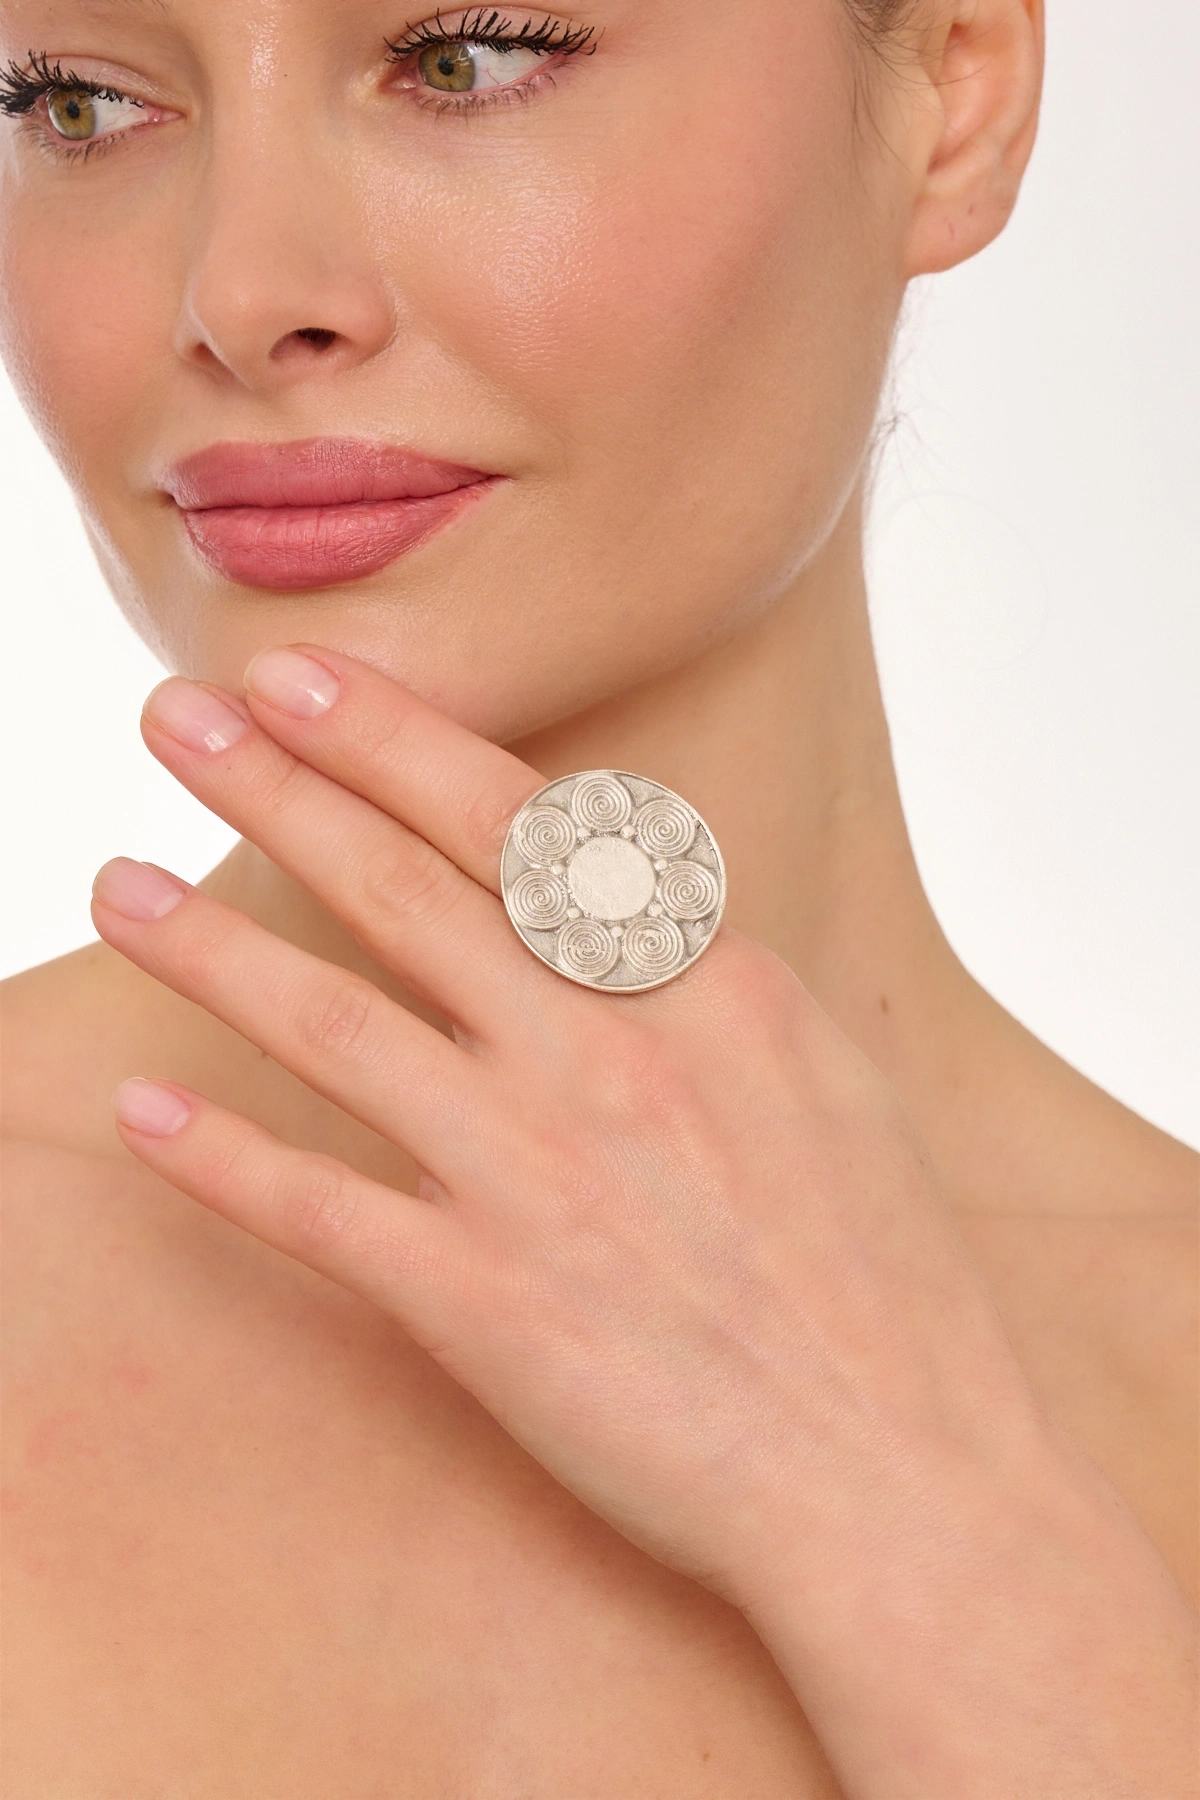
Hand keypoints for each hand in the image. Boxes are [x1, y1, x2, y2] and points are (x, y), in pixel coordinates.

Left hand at [91, 646, 1196, 1797]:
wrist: (899, 1474)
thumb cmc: (882, 1278)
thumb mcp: (825, 1075)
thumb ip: (708, 980)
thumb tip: (624, 909)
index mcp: (704, 985)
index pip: (518, 826)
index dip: (391, 740)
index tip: (299, 679)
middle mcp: (606, 1057)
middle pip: (405, 894)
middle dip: (276, 789)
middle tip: (171, 716)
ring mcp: (535, 1175)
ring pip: (335, 1027)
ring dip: (209, 948)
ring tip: (112, 884)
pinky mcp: (481, 1303)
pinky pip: (318, 1210)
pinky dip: (221, 1159)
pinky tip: (142, 1113)